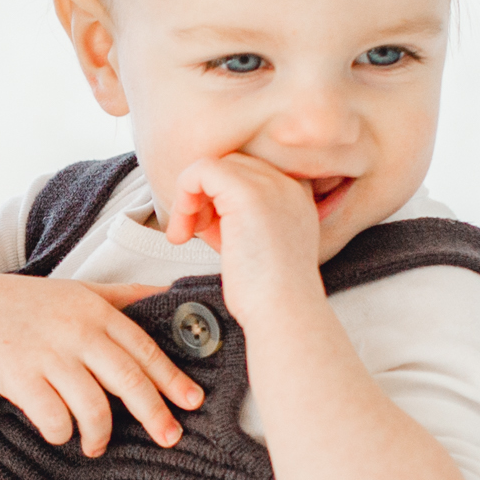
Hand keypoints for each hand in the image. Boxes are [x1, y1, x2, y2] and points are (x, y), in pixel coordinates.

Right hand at [0, 276, 199, 455]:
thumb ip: (125, 296)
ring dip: (100, 435)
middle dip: (154, 413)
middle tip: (170, 438)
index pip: (145, 349)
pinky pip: (53, 418)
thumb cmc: (36, 305)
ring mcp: (48, 355)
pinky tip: (62, 433)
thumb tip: (171, 293)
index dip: (172, 379)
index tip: (193, 402)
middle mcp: (77, 331)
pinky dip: (62, 433)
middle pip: (128, 379)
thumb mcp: (83, 290)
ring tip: (97, 446)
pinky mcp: (20, 377)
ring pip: (92, 407)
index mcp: (97, 311)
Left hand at [160, 154, 326, 330]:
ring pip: (212, 165)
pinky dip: (183, 197)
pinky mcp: (247, 192)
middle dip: (203, 195)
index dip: (220, 197)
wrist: (283, 315)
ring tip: (187, 233)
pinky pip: (200, 170)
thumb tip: (198, 204)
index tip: (209, 230)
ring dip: (189, 199)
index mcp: (295, 196)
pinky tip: (184, 231)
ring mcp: (271, 185)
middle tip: (195, 232)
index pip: (248, 172)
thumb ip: (235, 218)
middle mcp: (288, 184)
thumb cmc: (266, 295)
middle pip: (229, 164)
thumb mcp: (255, 245)